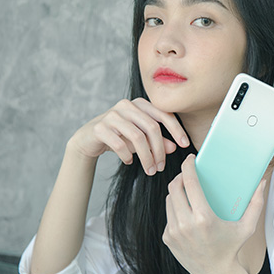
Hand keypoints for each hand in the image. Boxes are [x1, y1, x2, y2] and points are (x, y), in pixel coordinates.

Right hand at [69, 98, 189, 174]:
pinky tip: (129, 162)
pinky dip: (127, 156)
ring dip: (146, 157)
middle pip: (152, 128)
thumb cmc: (120, 137)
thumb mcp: (142, 139)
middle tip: (161, 167)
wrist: (88, 139)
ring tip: (150, 170)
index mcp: (140, 104)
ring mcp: (112, 115)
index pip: (164, 114)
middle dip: (159, 150)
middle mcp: (127, 105)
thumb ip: (158, 141)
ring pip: (137, 137)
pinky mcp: (99, 127)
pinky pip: (119, 144)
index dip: (176, 129)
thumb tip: (174, 147)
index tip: (185, 145)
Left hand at [162, 154, 266, 273]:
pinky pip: (169, 215)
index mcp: (203, 218)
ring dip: (176, 191)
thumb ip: (256, 203)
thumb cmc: (231, 248)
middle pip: (175, 188)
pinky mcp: (168, 238)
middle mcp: (185, 224)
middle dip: (180, 176)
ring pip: (169, 200)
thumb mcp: (247, 227)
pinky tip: (185, 209)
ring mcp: (174, 232)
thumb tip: (261, 182)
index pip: (189, 183)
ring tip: (186, 189)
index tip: (189, 159)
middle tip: (188, 173)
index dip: (187, 167)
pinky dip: (175, 208)